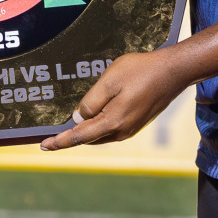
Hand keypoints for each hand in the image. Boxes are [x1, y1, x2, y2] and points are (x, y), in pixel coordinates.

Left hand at [39, 50, 190, 149]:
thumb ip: (91, 101)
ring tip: (67, 128)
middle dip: (70, 137)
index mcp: (112, 122)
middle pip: (89, 138)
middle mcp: (121, 131)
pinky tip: (91, 118)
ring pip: (100, 134)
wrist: (174, 72)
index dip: (60, 141)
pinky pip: (110, 129)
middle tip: (49, 137)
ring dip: (84, 132)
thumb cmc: (142, 71)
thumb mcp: (110, 81)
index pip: (79, 136)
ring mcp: (130, 128)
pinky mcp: (136, 122)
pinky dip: (97, 127)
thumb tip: (79, 117)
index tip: (43, 146)